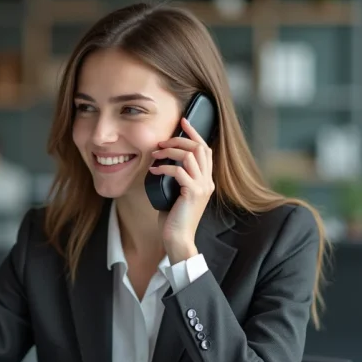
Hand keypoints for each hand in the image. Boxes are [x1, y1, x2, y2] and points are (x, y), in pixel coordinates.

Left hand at [148, 117, 213, 263]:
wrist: (178, 239)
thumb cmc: (174, 219)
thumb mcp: (177, 194)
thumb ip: (177, 179)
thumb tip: (162, 164)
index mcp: (206, 180)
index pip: (205, 149)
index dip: (194, 133)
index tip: (182, 122)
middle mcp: (207, 181)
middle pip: (199, 147)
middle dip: (180, 139)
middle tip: (162, 141)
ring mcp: (202, 187)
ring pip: (190, 156)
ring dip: (170, 151)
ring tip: (156, 154)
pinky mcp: (193, 193)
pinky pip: (179, 171)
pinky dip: (165, 167)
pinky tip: (154, 170)